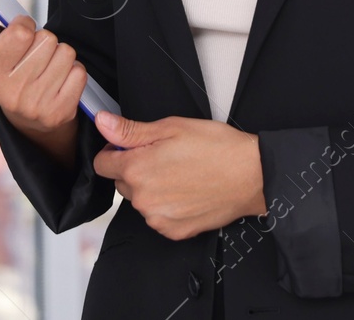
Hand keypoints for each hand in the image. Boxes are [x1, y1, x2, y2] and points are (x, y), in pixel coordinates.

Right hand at [0, 2, 86, 138]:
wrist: (28, 121)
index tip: (23, 31)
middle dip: (43, 41)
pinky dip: (72, 70)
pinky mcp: (61, 110)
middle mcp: (13, 92)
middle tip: (35, 54)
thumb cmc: (10, 81)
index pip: (20, 32)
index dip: (25, 25)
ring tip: (47, 67)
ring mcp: (38, 104)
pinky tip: (59, 79)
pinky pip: (79, 70)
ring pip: (66, 52)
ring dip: (59, 54)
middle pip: (47, 39)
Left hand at [91, 111, 266, 240]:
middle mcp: (142, 198)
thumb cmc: (216, 148)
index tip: (133, 147)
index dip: (116, 151)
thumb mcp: (172, 127)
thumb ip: (131, 130)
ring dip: (152, 188)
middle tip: (166, 157)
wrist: (251, 176)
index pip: (102, 163)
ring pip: (141, 200)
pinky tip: (187, 192)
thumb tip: (102, 123)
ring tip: (181, 174)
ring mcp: (157, 218)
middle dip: (136, 169)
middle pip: (122, 182)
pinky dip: (168, 206)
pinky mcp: (173, 231)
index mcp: (137, 168)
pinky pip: (158, 217)